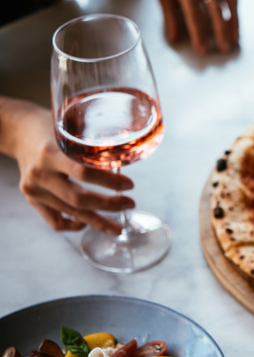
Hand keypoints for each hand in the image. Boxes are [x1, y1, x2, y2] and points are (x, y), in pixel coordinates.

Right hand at [0, 98, 134, 234]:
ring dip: (97, 222)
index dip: (110, 183)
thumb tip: (125, 158)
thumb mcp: (70, 129)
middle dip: (109, 206)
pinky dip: (74, 225)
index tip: (130, 185)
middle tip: (130, 204)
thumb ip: (91, 145)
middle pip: (79, 199)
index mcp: (50, 153)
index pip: (84, 173)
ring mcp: (34, 190)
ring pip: (70, 213)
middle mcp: (40, 174)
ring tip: (117, 228)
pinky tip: (88, 221)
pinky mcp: (31, 199)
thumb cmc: (49, 128)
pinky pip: (55, 221)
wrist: (19, 132)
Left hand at [154, 0, 238, 53]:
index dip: (198, 34)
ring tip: (234, 41)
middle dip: (220, 31)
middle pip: (215, 9)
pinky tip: (235, 27)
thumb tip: (174, 39)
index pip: (194, 14)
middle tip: (223, 48)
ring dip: (233, 24)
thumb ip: (170, 17)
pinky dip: (235, 14)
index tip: (202, 50)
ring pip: (229, 3)